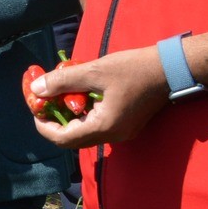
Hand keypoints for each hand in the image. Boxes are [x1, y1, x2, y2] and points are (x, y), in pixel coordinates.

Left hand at [30, 46, 169, 148]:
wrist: (172, 69)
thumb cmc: (134, 69)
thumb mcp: (94, 71)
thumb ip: (63, 82)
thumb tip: (35, 90)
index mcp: (105, 127)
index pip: (63, 139)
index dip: (44, 126)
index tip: (35, 108)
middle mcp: (113, 136)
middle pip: (72, 138)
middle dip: (54, 121)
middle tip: (45, 101)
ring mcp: (121, 132)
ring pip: (84, 132)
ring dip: (69, 116)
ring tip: (61, 93)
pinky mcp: (126, 125)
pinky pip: (97, 125)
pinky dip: (84, 113)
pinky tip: (80, 93)